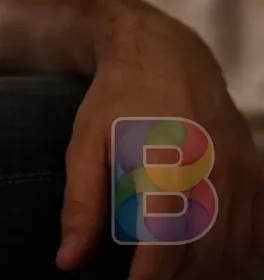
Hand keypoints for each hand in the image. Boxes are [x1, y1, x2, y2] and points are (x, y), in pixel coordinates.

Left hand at [57, 9, 263, 278]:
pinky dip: (235, 259)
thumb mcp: (85, 144)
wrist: (168, 57)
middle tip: (144, 277)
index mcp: (167, 165)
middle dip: (173, 279)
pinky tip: (206, 262)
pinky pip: (257, 236)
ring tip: (169, 272)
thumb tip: (69, 261)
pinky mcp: (257, 177)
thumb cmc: (118, 101)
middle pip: (202, 256)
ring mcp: (243, 176)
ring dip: (203, 273)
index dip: (149, 278)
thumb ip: (81, 204)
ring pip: (233, 253)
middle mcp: (214, 173)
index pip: (165, 243)